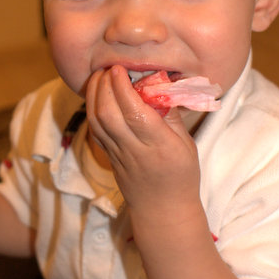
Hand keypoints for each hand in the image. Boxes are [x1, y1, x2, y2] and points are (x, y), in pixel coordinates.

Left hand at [86, 66, 200, 216]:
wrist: (163, 210)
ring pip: (97, 122)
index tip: (120, 69)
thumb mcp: (187, 144)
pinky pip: (95, 131)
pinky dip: (91, 110)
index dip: (122, 87)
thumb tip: (159, 85)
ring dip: (93, 96)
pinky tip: (96, 96)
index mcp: (159, 145)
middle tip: (108, 68)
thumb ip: (171, 115)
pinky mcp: (109, 158)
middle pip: (109, 115)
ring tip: (99, 77)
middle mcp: (135, 150)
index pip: (134, 112)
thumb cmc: (181, 175)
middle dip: (104, 86)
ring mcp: (118, 155)